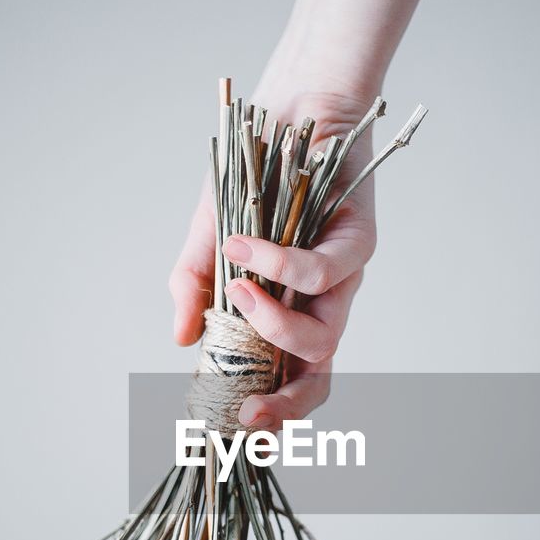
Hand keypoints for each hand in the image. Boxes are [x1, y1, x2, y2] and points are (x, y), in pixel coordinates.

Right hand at [169, 69, 376, 431]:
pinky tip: (244, 250)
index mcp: (285, 314)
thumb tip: (181, 340)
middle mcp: (319, 305)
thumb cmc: (252, 177)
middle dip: (286, 405)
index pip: (286, 381)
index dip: (269, 413)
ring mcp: (342, 279)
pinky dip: (278, 265)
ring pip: (322, 336)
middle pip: (317, 377)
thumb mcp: (208, 239)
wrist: (291, 110)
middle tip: (248, 412)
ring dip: (274, 326)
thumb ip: (193, 290)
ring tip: (238, 296)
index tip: (234, 429)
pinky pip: (321, 272)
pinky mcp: (358, 241)